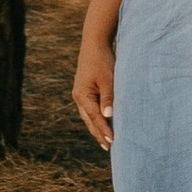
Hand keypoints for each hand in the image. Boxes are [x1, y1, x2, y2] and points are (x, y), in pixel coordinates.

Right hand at [74, 29, 115, 150]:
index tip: (113, 141)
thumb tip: (108, 116)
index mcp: (82, 95)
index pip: (95, 118)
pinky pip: (89, 109)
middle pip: (89, 120)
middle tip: (108, 147)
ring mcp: (80, 94)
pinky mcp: (84, 90)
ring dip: (96, 128)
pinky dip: (95, 118)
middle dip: (98, 133)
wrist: (95, 44)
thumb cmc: (102, 60)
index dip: (104, 130)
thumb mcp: (107, 79)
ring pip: (88, 116)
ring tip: (105, 140)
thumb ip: (108, 97)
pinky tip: (102, 123)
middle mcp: (79, 97)